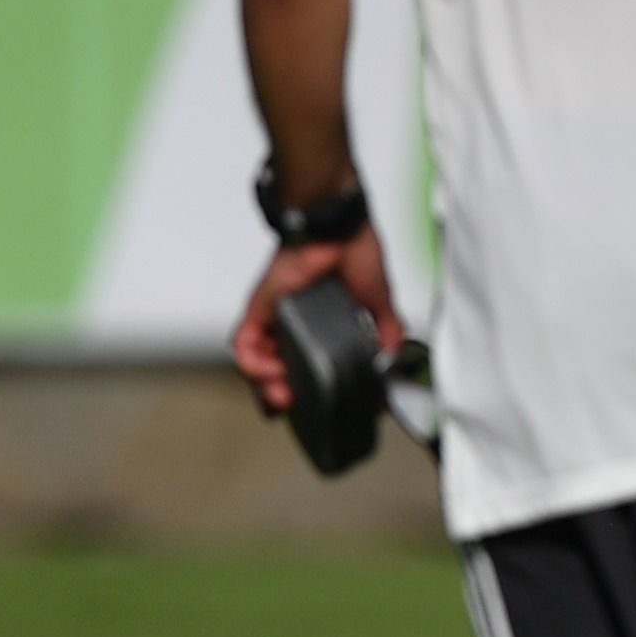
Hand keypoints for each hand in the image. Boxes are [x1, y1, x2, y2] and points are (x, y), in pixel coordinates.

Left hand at [229, 226, 400, 414]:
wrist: (339, 229)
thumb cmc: (356, 254)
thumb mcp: (380, 306)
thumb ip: (386, 338)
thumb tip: (391, 365)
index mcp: (319, 324)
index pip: (304, 366)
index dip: (305, 389)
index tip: (315, 406)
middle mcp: (292, 324)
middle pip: (274, 371)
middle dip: (279, 397)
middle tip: (293, 407)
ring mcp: (273, 318)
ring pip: (256, 362)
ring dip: (264, 386)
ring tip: (282, 397)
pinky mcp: (259, 309)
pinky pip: (245, 343)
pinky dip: (254, 363)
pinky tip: (271, 372)